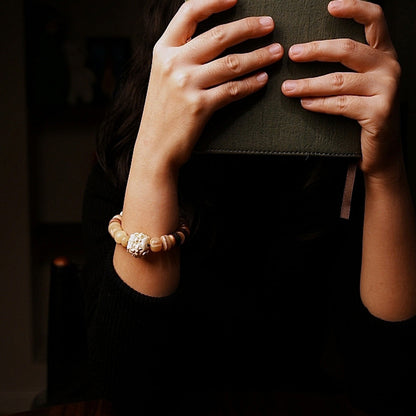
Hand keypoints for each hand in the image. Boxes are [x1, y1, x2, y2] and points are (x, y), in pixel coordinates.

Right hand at [137, 0, 283, 168]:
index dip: (214, 0)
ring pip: (231, 63)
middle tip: (269, 25)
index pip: (189, 12)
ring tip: (276, 53)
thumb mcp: (162, 76)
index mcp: (163, 50)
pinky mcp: (199, 107)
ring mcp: (186, 85)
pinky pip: (232, 90)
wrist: (154, 147)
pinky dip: (250, 84)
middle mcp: (173, 63)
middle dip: (249, 28)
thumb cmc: (162, 112)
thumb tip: (212, 38)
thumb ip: (180, 55)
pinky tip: (262, 80)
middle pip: (218, 36)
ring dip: (258, 56)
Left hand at [281, 0, 401, 180]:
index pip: (375, 20)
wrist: (382, 148)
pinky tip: (304, 104)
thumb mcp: (361, 84)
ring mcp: (386, 89)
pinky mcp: (378, 111)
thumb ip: (347, 66)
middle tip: (292, 54)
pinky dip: (319, 104)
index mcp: (384, 54)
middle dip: (315, 51)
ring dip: (308, 84)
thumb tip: (307, 53)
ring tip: (287, 88)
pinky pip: (340, 104)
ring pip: (338, 81)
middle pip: (347, 50)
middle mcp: (389, 67)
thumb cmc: (365, 111)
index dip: (354, 8)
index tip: (330, 6)